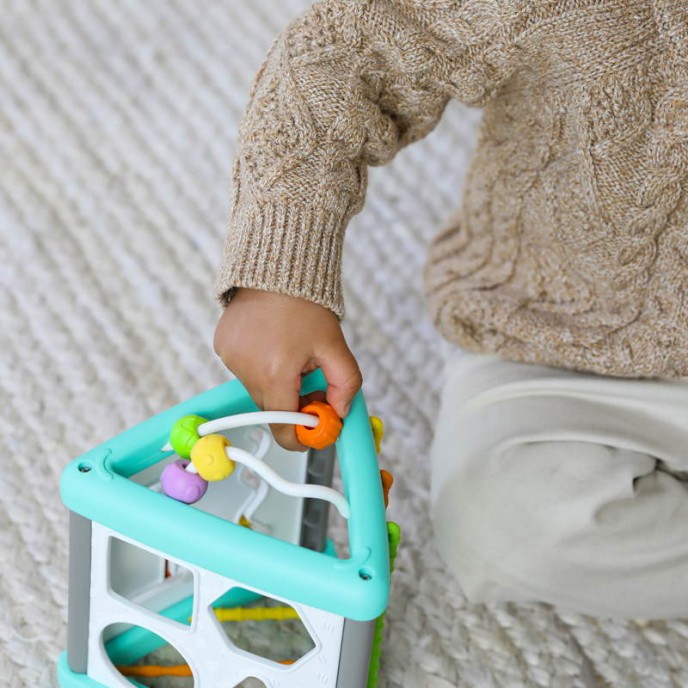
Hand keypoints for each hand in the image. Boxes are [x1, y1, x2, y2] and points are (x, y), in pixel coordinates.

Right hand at [213, 288, 361, 450]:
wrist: (277, 269)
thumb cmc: (306, 306)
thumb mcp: (336, 347)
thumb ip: (346, 385)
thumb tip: (339, 412)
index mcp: (276, 373)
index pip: (283, 428)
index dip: (300, 437)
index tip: (314, 431)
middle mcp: (247, 370)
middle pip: (273, 409)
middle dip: (294, 404)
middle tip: (313, 383)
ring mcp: (230, 359)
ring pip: (259, 390)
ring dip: (276, 382)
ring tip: (290, 353)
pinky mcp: (222, 347)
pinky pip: (244, 371)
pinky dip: (260, 366)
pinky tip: (271, 342)